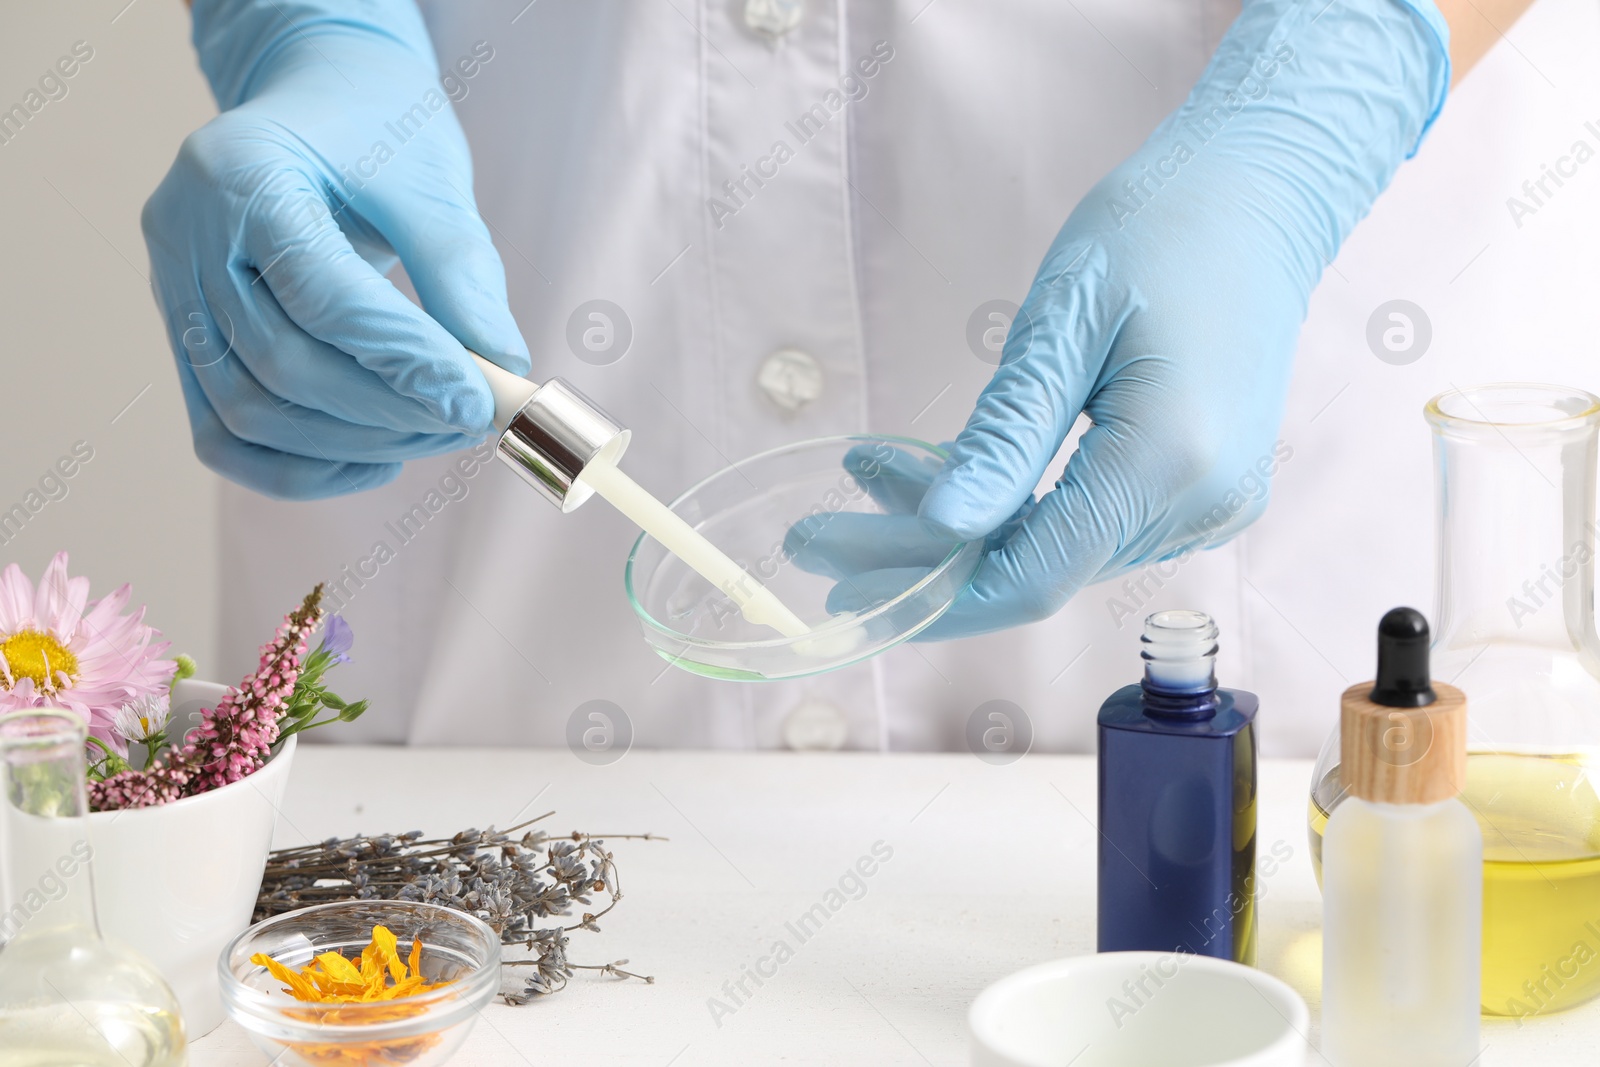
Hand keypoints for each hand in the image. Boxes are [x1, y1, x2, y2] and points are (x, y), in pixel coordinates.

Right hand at [143, 0, 526, 498]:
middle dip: (388, 410)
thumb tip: (500, 370)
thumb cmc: (376, 128)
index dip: (406, 360)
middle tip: (471, 420)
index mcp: (243, 172)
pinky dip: (301, 467)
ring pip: (249, 413)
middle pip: (280, 366)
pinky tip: (378, 457)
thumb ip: (460, 270)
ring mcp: (174, 290)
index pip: (323, 296)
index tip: (481, 401)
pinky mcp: (186, 338)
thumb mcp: (429, 177)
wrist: (317, 104)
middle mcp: (185, 233)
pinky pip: (224, 436)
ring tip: (437, 430)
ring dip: (354, 444)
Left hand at [799, 0, 1449, 638]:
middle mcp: (1200, 502)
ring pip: (1056, 548)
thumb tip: (941, 529)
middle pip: (1037, 566)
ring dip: (961, 528)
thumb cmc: (1162, 227)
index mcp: (1170, 458)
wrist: (1263, 196)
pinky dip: (1013, 507)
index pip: (1034, 574)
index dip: (934, 597)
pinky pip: (1088, 521)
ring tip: (873, 476)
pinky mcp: (1201, 490)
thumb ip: (1006, 434)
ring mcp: (1209, 503)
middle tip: (819, 538)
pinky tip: (949, 475)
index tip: (844, 590)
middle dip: (924, 557)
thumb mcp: (1064, 318)